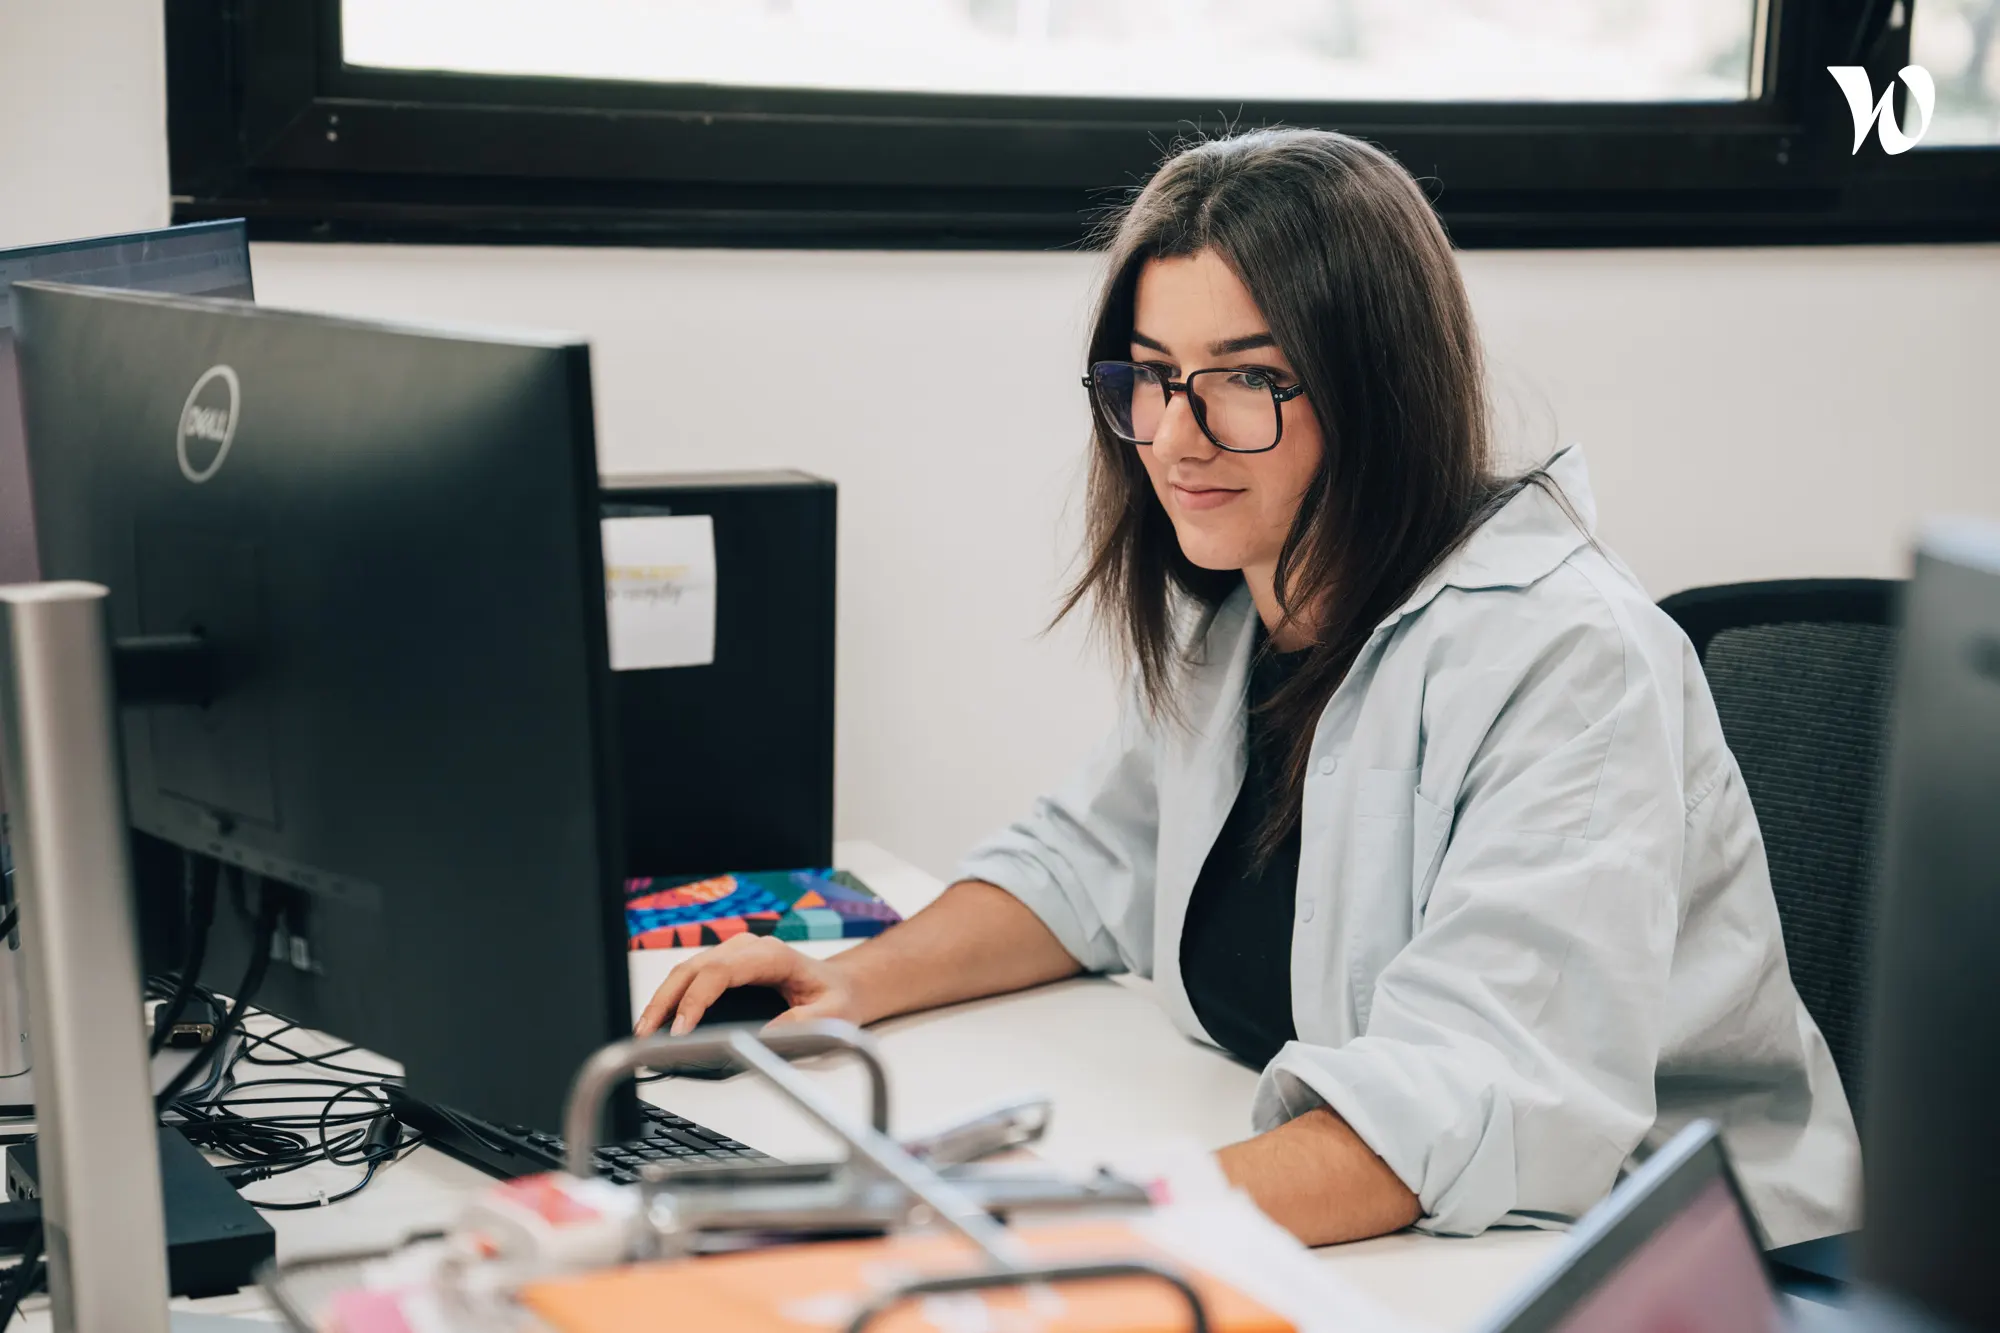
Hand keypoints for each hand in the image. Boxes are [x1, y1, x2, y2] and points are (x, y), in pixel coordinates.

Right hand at [633, 934, 863, 1037]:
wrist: (841, 985)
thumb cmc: (836, 998)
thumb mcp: (832, 1015)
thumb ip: (803, 1023)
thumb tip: (766, 1034)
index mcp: (772, 955)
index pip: (720, 972)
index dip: (694, 1000)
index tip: (679, 1029)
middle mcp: (748, 948)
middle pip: (694, 968)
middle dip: (665, 1001)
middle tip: (645, 1034)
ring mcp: (735, 954)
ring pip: (686, 970)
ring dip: (662, 999)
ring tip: (644, 1031)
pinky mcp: (727, 965)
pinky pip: (692, 977)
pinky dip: (672, 997)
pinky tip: (660, 1018)